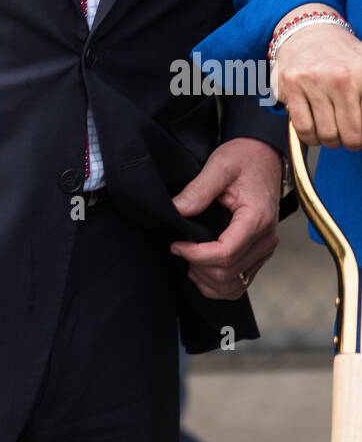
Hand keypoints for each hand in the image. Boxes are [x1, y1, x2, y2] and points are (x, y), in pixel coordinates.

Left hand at [169, 137, 281, 297]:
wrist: (265, 155)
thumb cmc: (244, 158)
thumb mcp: (219, 165)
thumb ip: (198, 189)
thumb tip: (176, 209)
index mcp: (257, 219)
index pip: (225, 253)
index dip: (195, 254)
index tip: (176, 244)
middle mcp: (266, 239)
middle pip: (228, 273)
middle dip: (198, 266)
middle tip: (178, 248)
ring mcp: (266, 249)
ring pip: (234, 285)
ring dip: (207, 280)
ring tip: (187, 260)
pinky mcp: (261, 252)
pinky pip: (241, 282)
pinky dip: (219, 284)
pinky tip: (201, 269)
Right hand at [271, 13, 361, 149]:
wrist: (310, 30)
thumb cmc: (341, 55)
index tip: (360, 132)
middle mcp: (339, 77)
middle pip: (351, 135)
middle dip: (351, 142)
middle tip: (348, 137)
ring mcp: (313, 81)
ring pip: (326, 135)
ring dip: (330, 141)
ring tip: (331, 133)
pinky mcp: (290, 84)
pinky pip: (302, 127)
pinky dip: (309, 137)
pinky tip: (313, 131)